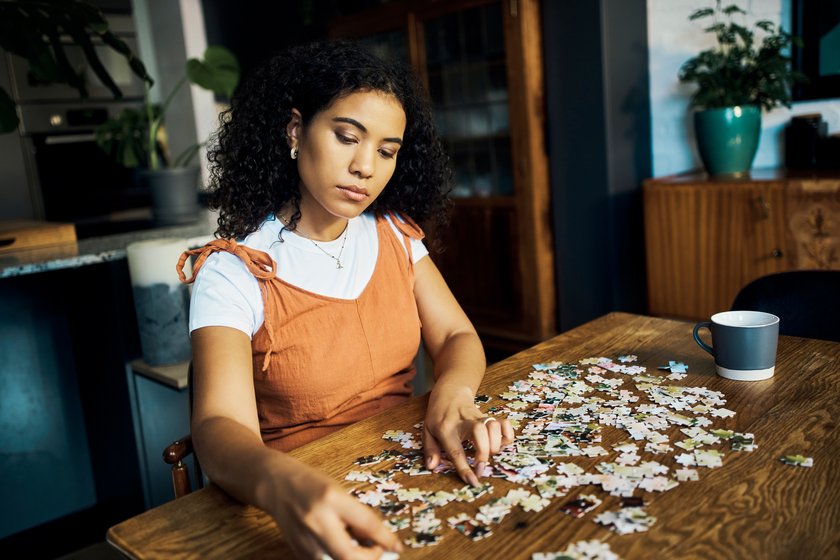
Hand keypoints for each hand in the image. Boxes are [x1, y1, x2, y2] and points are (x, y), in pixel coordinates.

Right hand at [267, 461, 401, 559]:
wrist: (275, 484)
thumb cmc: (310, 483)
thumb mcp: (338, 491)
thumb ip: (356, 515)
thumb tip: (377, 539)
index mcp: (331, 498)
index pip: (366, 524)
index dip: (385, 539)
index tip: (397, 547)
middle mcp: (317, 520)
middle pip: (348, 556)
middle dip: (369, 558)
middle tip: (377, 551)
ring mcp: (304, 538)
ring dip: (353, 559)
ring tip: (358, 547)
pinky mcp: (297, 550)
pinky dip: (337, 559)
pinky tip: (341, 548)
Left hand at [423, 385, 513, 486]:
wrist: (450, 393)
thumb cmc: (437, 416)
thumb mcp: (427, 431)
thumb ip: (430, 449)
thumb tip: (431, 466)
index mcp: (446, 429)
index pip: (456, 451)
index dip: (465, 468)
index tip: (473, 481)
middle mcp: (464, 422)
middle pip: (480, 432)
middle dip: (484, 452)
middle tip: (481, 467)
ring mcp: (479, 417)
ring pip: (493, 426)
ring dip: (496, 444)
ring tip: (489, 453)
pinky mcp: (489, 415)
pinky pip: (504, 423)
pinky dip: (507, 435)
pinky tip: (500, 444)